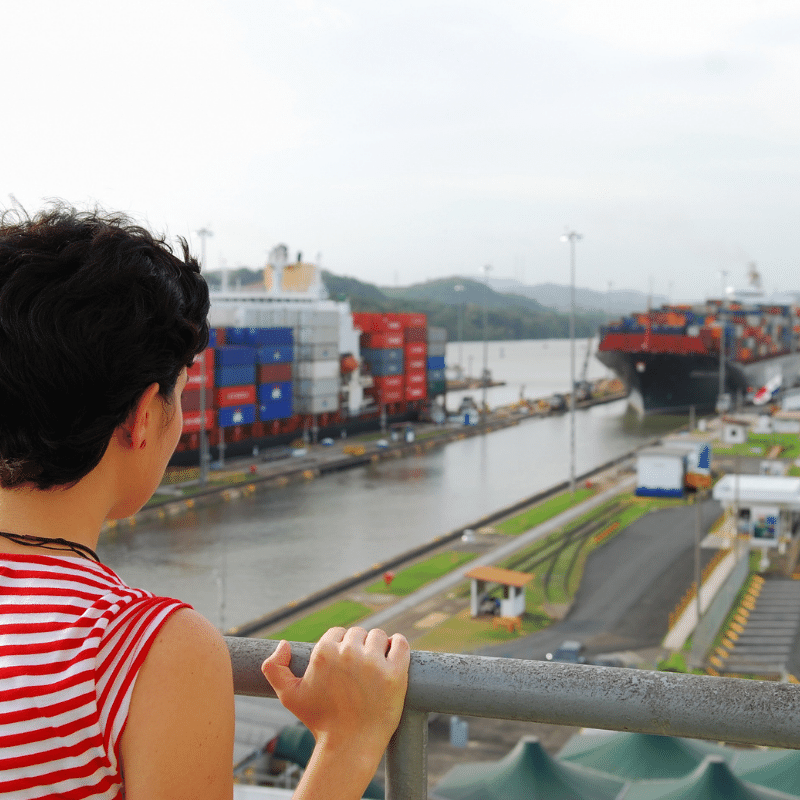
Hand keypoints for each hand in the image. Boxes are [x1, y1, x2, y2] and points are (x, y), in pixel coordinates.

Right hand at [262, 627, 409, 756]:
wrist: (349, 746)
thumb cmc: (320, 721)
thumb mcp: (289, 696)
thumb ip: (274, 668)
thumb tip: (283, 643)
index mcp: (324, 652)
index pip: (338, 633)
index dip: (341, 648)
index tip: (344, 666)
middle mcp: (348, 652)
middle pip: (358, 633)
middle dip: (359, 647)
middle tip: (359, 672)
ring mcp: (373, 662)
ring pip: (379, 636)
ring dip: (378, 647)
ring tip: (375, 668)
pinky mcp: (395, 672)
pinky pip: (401, 643)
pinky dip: (399, 645)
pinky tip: (394, 653)